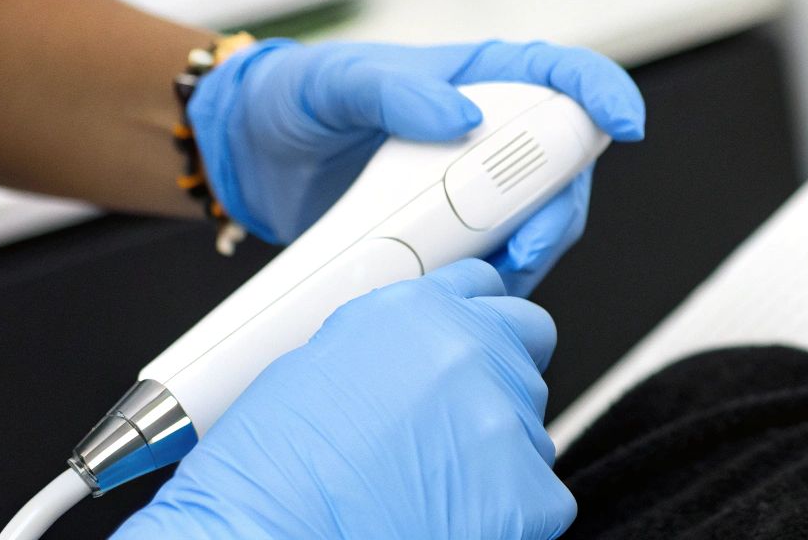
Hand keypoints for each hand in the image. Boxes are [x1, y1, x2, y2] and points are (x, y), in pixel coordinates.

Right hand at [112, 259, 574, 539]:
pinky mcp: (527, 490)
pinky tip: (447, 516)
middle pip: (524, 346)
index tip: (475, 344)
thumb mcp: (316, 368)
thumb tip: (414, 357)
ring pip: (530, 425)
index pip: (486, 290)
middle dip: (498, 376)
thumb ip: (390, 346)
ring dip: (495, 448)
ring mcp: (503, 421)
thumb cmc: (268, 476)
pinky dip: (505, 508)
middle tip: (453, 423)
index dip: (479, 322)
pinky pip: (539, 492)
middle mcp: (470, 353)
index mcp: (417, 313)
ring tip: (427, 485)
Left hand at [188, 37, 644, 292]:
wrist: (252, 157)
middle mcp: (491, 130)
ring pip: (540, 221)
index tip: (626, 124)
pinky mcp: (455, 231)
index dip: (605, 95)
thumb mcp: (337, 82)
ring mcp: (476, 185)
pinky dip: (491, 281)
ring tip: (483, 278)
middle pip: (567, 165)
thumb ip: (395, 90)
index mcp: (479, 77)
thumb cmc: (296, 99)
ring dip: (527, 254)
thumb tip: (458, 115)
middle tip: (526, 246)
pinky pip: (498, 259)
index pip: (564, 74)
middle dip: (561, 209)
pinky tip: (462, 293)